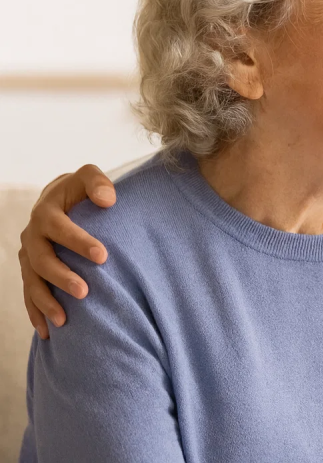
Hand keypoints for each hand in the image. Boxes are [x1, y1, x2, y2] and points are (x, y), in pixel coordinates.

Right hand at [19, 165, 115, 338]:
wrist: (61, 199)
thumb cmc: (82, 190)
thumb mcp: (88, 178)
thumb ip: (98, 183)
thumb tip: (108, 200)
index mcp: (46, 212)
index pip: (60, 228)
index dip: (79, 242)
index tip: (103, 256)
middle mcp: (32, 235)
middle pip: (42, 260)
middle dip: (61, 277)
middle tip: (85, 292)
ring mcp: (28, 255)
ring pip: (32, 282)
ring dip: (46, 302)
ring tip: (65, 320)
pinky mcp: (30, 271)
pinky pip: (29, 295)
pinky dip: (37, 313)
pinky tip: (49, 332)